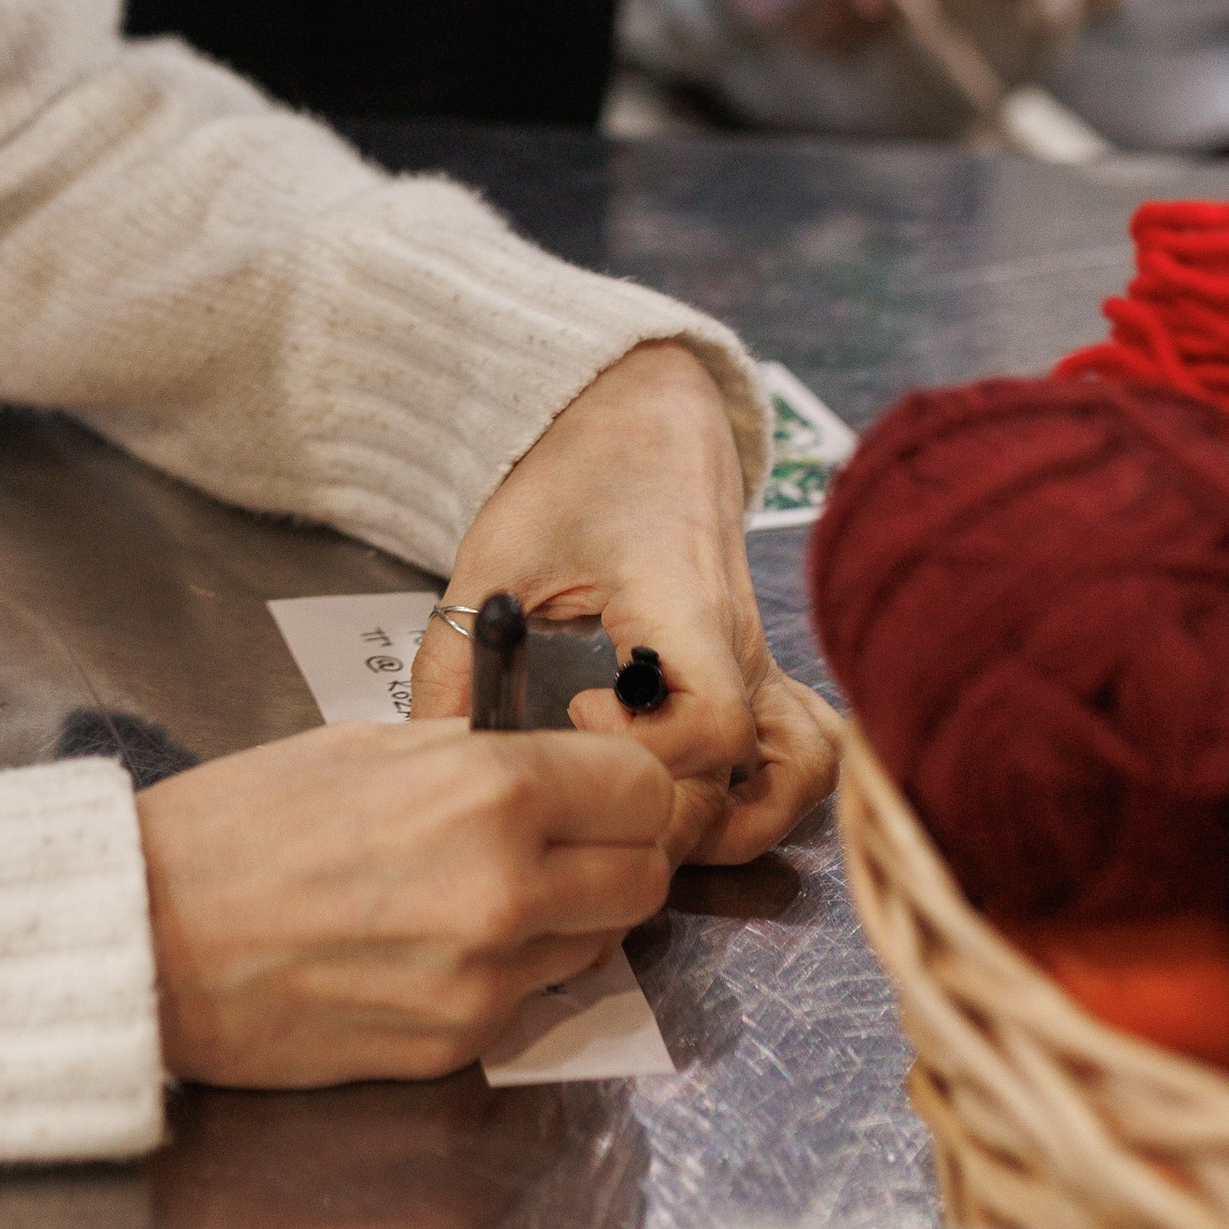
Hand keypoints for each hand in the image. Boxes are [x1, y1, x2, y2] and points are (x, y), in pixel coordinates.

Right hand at [138, 722, 674, 1086]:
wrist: (148, 940)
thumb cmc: (237, 826)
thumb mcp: (366, 746)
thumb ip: (476, 754)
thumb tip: (550, 761)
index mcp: (490, 794)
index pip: (646, 790)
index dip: (626, 781)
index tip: (597, 781)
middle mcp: (507, 893)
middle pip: (646, 877)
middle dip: (618, 852)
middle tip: (565, 837)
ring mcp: (486, 983)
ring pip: (599, 946)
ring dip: (570, 916)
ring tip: (491, 889)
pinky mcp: (457, 1048)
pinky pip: (528, 1000)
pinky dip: (507, 971)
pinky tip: (437, 943)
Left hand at [412, 343, 841, 868]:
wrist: (647, 410)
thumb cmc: (579, 470)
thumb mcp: (498, 554)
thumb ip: (456, 653)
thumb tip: (425, 746)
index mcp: (685, 610)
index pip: (714, 728)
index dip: (648, 753)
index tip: (580, 715)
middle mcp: (742, 647)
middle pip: (746, 782)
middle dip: (665, 814)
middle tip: (591, 784)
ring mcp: (762, 661)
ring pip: (798, 777)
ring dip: (736, 817)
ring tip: (649, 803)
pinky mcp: (761, 666)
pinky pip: (804, 746)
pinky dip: (773, 784)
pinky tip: (705, 784)